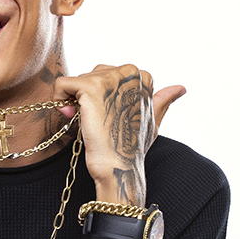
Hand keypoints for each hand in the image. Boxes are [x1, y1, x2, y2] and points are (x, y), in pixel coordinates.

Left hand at [53, 65, 184, 205]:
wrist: (118, 167)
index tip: (108, 117)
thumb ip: (162, 100)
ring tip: (86, 122)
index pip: (106, 75)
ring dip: (73, 102)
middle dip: (86, 99)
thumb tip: (181, 88)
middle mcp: (129, 72)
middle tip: (96, 122)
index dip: (101, 98)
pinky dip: (59, 101)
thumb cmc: (132, 148)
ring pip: (76, 81)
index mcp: (143, 76)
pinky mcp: (91, 87)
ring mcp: (111, 78)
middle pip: (90, 76)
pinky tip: (71, 117)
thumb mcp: (152, 121)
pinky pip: (61, 84)